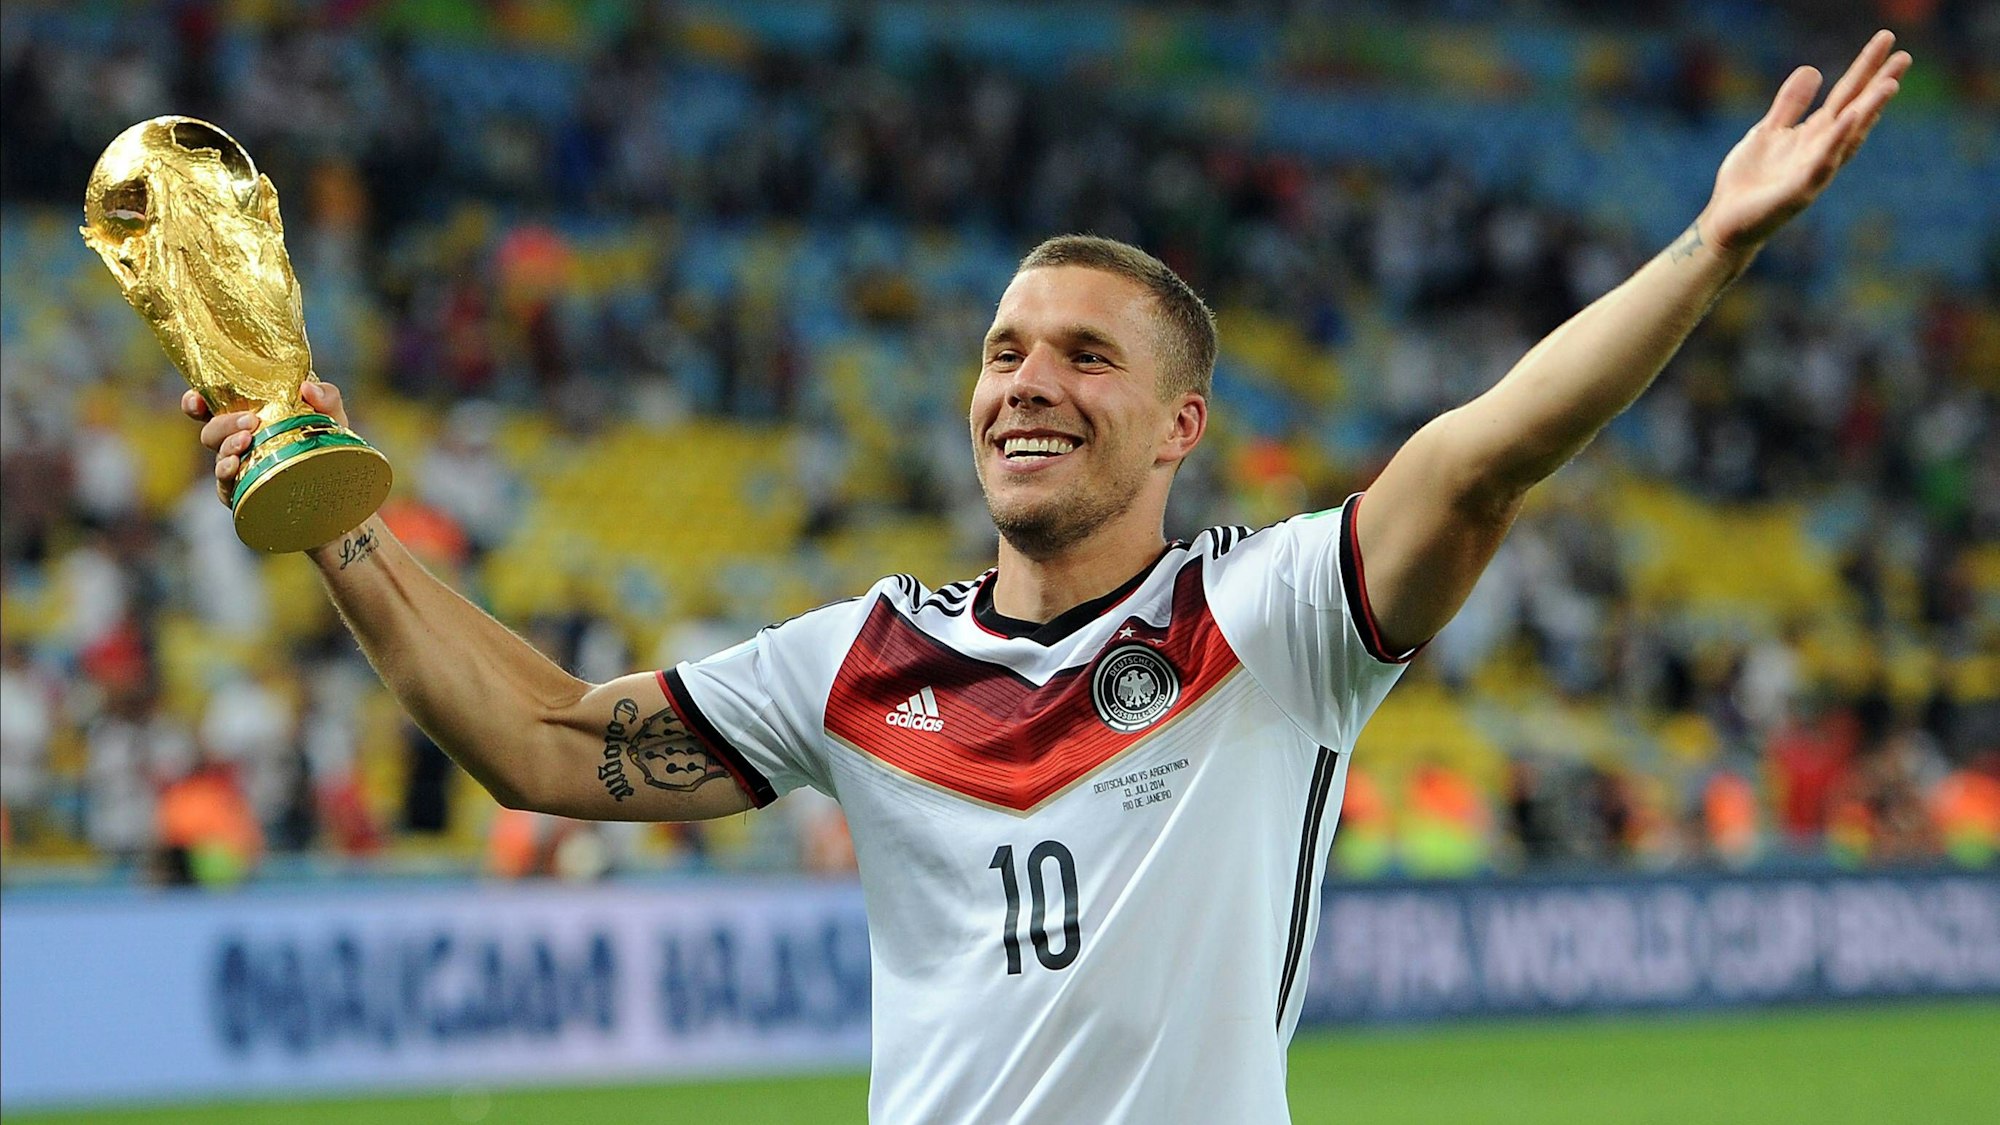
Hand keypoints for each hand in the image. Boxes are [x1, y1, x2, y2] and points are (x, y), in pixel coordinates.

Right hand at [182, 380, 353, 507]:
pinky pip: (226, 486)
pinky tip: (236, 467)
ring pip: (218, 457)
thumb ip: (325, 395)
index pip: (209, 406)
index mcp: (247, 416)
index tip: (196, 399)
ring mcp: (241, 467)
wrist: (343, 482)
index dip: (194, 402)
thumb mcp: (330, 413)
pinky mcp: (247, 491)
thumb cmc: (326, 440)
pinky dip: (227, 475)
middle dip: (223, 424)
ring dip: (227, 447)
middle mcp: (238, 441)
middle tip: (250, 421)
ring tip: (246, 441)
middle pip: (211, 432)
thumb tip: (307, 388)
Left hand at [1698, 30, 1909, 253]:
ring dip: (1867, 113)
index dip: (1865, 69)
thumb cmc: (1749, 179)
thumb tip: (1814, 69)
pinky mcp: (1798, 192)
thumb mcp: (1768, 131)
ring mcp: (1814, 172)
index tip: (1887, 40)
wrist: (1725, 221)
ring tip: (1888, 85)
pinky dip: (1834, 143)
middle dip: (1879, 86)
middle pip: (1856, 112)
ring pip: (1847, 138)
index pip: (1846, 96)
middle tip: (1905, 57)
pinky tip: (1847, 120)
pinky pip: (1821, 165)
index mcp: (1814, 134)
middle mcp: (1821, 151)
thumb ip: (1790, 104)